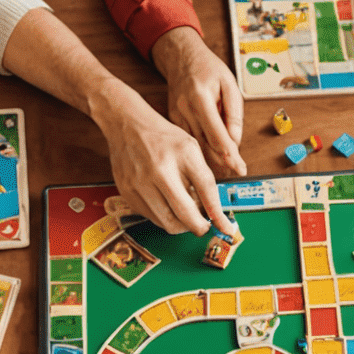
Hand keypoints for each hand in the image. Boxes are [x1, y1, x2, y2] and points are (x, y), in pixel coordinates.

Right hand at [91, 81, 235, 237]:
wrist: (127, 125)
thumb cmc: (163, 138)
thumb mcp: (191, 149)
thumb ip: (203, 178)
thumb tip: (214, 212)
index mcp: (183, 154)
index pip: (207, 191)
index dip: (218, 215)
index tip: (226, 228)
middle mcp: (160, 170)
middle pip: (185, 214)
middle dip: (199, 227)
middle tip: (204, 226)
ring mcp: (140, 183)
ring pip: (168, 222)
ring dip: (181, 224)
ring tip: (184, 213)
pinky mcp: (127, 192)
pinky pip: (151, 218)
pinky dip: (163, 217)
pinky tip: (167, 205)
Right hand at [151, 27, 245, 180]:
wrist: (182, 59)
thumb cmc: (208, 69)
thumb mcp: (230, 84)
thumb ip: (234, 113)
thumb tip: (235, 141)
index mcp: (199, 98)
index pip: (216, 134)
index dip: (229, 154)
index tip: (239, 167)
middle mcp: (185, 109)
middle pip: (206, 144)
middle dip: (223, 161)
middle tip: (238, 171)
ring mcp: (176, 116)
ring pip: (197, 146)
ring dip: (213, 159)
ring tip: (229, 169)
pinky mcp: (173, 121)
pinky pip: (190, 140)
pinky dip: (202, 150)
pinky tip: (213, 158)